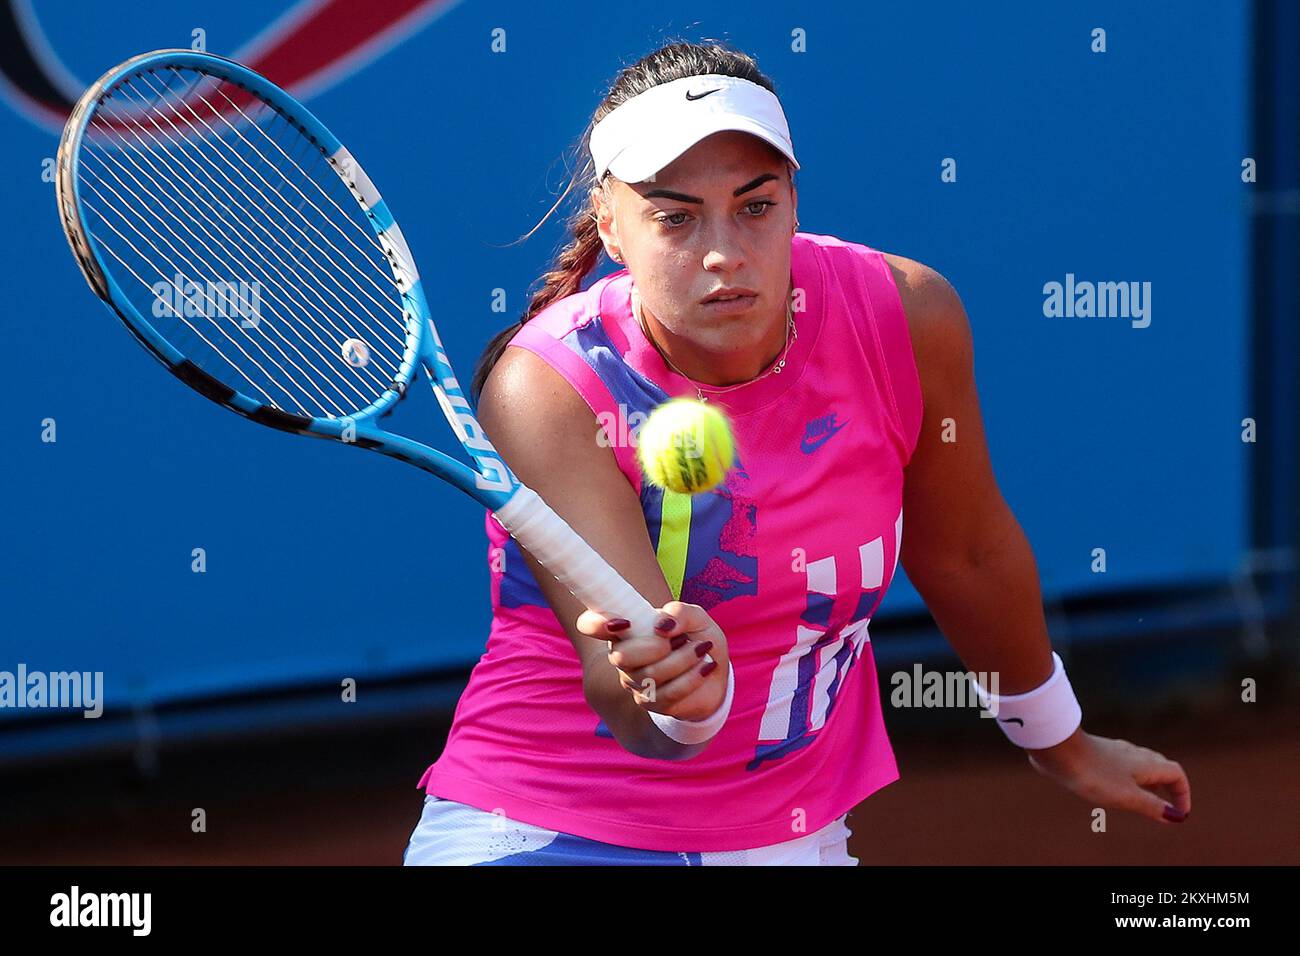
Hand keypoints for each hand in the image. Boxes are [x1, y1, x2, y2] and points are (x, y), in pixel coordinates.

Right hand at [576, 600, 730, 721]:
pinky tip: (705, 667)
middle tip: (680, 639)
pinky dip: (692, 677)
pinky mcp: (651, 703)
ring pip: (649, 675)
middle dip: (655, 647)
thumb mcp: (696, 617)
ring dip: (683, 659)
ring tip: (701, 650)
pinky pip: (668, 694)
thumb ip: (681, 613)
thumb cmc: (696, 637)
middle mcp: (622, 656)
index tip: (620, 623)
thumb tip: (662, 626)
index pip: (590, 624)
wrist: (713, 669)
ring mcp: (633, 682)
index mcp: (625, 628)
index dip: (594, 623)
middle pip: (620, 657)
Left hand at [1025, 729, 1191, 823]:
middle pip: (1160, 767)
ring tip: (1145, 799)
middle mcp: (1134, 754)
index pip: (1176, 774)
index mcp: (1147, 764)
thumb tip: (1174, 816)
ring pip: (1140, 765)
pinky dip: (1128, 778)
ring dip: (1148, 782)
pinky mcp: (1097, 753)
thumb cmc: (1095, 775)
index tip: (1180, 813)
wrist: (1059, 751)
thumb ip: (1152, 806)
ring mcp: (1115, 751)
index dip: (1183, 794)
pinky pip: (1121, 765)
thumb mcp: (1128, 797)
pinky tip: (1115, 787)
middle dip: (1168, 787)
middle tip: (1168, 807)